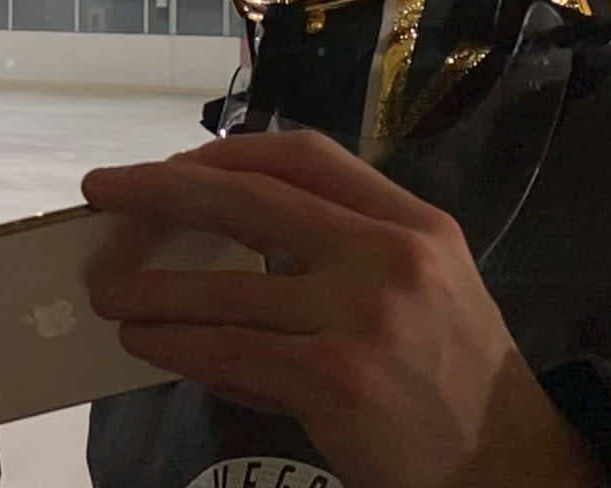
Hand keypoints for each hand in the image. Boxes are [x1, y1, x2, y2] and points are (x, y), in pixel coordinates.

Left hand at [82, 130, 604, 487]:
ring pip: (226, 286)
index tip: (170, 164)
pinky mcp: (335, 379)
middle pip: (251, 199)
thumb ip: (346, 246)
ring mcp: (362, 317)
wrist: (508, 464)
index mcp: (413, 222)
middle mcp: (389, 257)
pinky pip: (229, 350)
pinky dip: (174, 345)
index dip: (225, 153)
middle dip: (161, 190)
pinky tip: (144, 345)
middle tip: (102, 191)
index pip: (305, 156)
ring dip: (150, 287)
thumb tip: (226, 234)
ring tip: (106, 291)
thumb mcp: (427, 282)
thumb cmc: (452, 374)